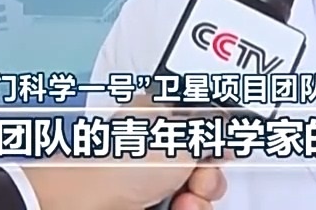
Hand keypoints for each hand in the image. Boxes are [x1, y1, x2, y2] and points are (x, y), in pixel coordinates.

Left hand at [25, 94, 226, 209]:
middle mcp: (155, 147)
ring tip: (183, 201)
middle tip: (197, 177)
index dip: (216, 135)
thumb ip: (211, 129)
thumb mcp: (179, 139)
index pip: (201, 121)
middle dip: (209, 175)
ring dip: (199, 199)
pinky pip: (185, 209)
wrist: (84, 206)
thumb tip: (231, 123)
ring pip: (196, 192)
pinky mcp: (148, 206)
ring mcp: (150, 180)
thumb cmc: (118, 166)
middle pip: (203, 163)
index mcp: (158, 115)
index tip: (225, 145)